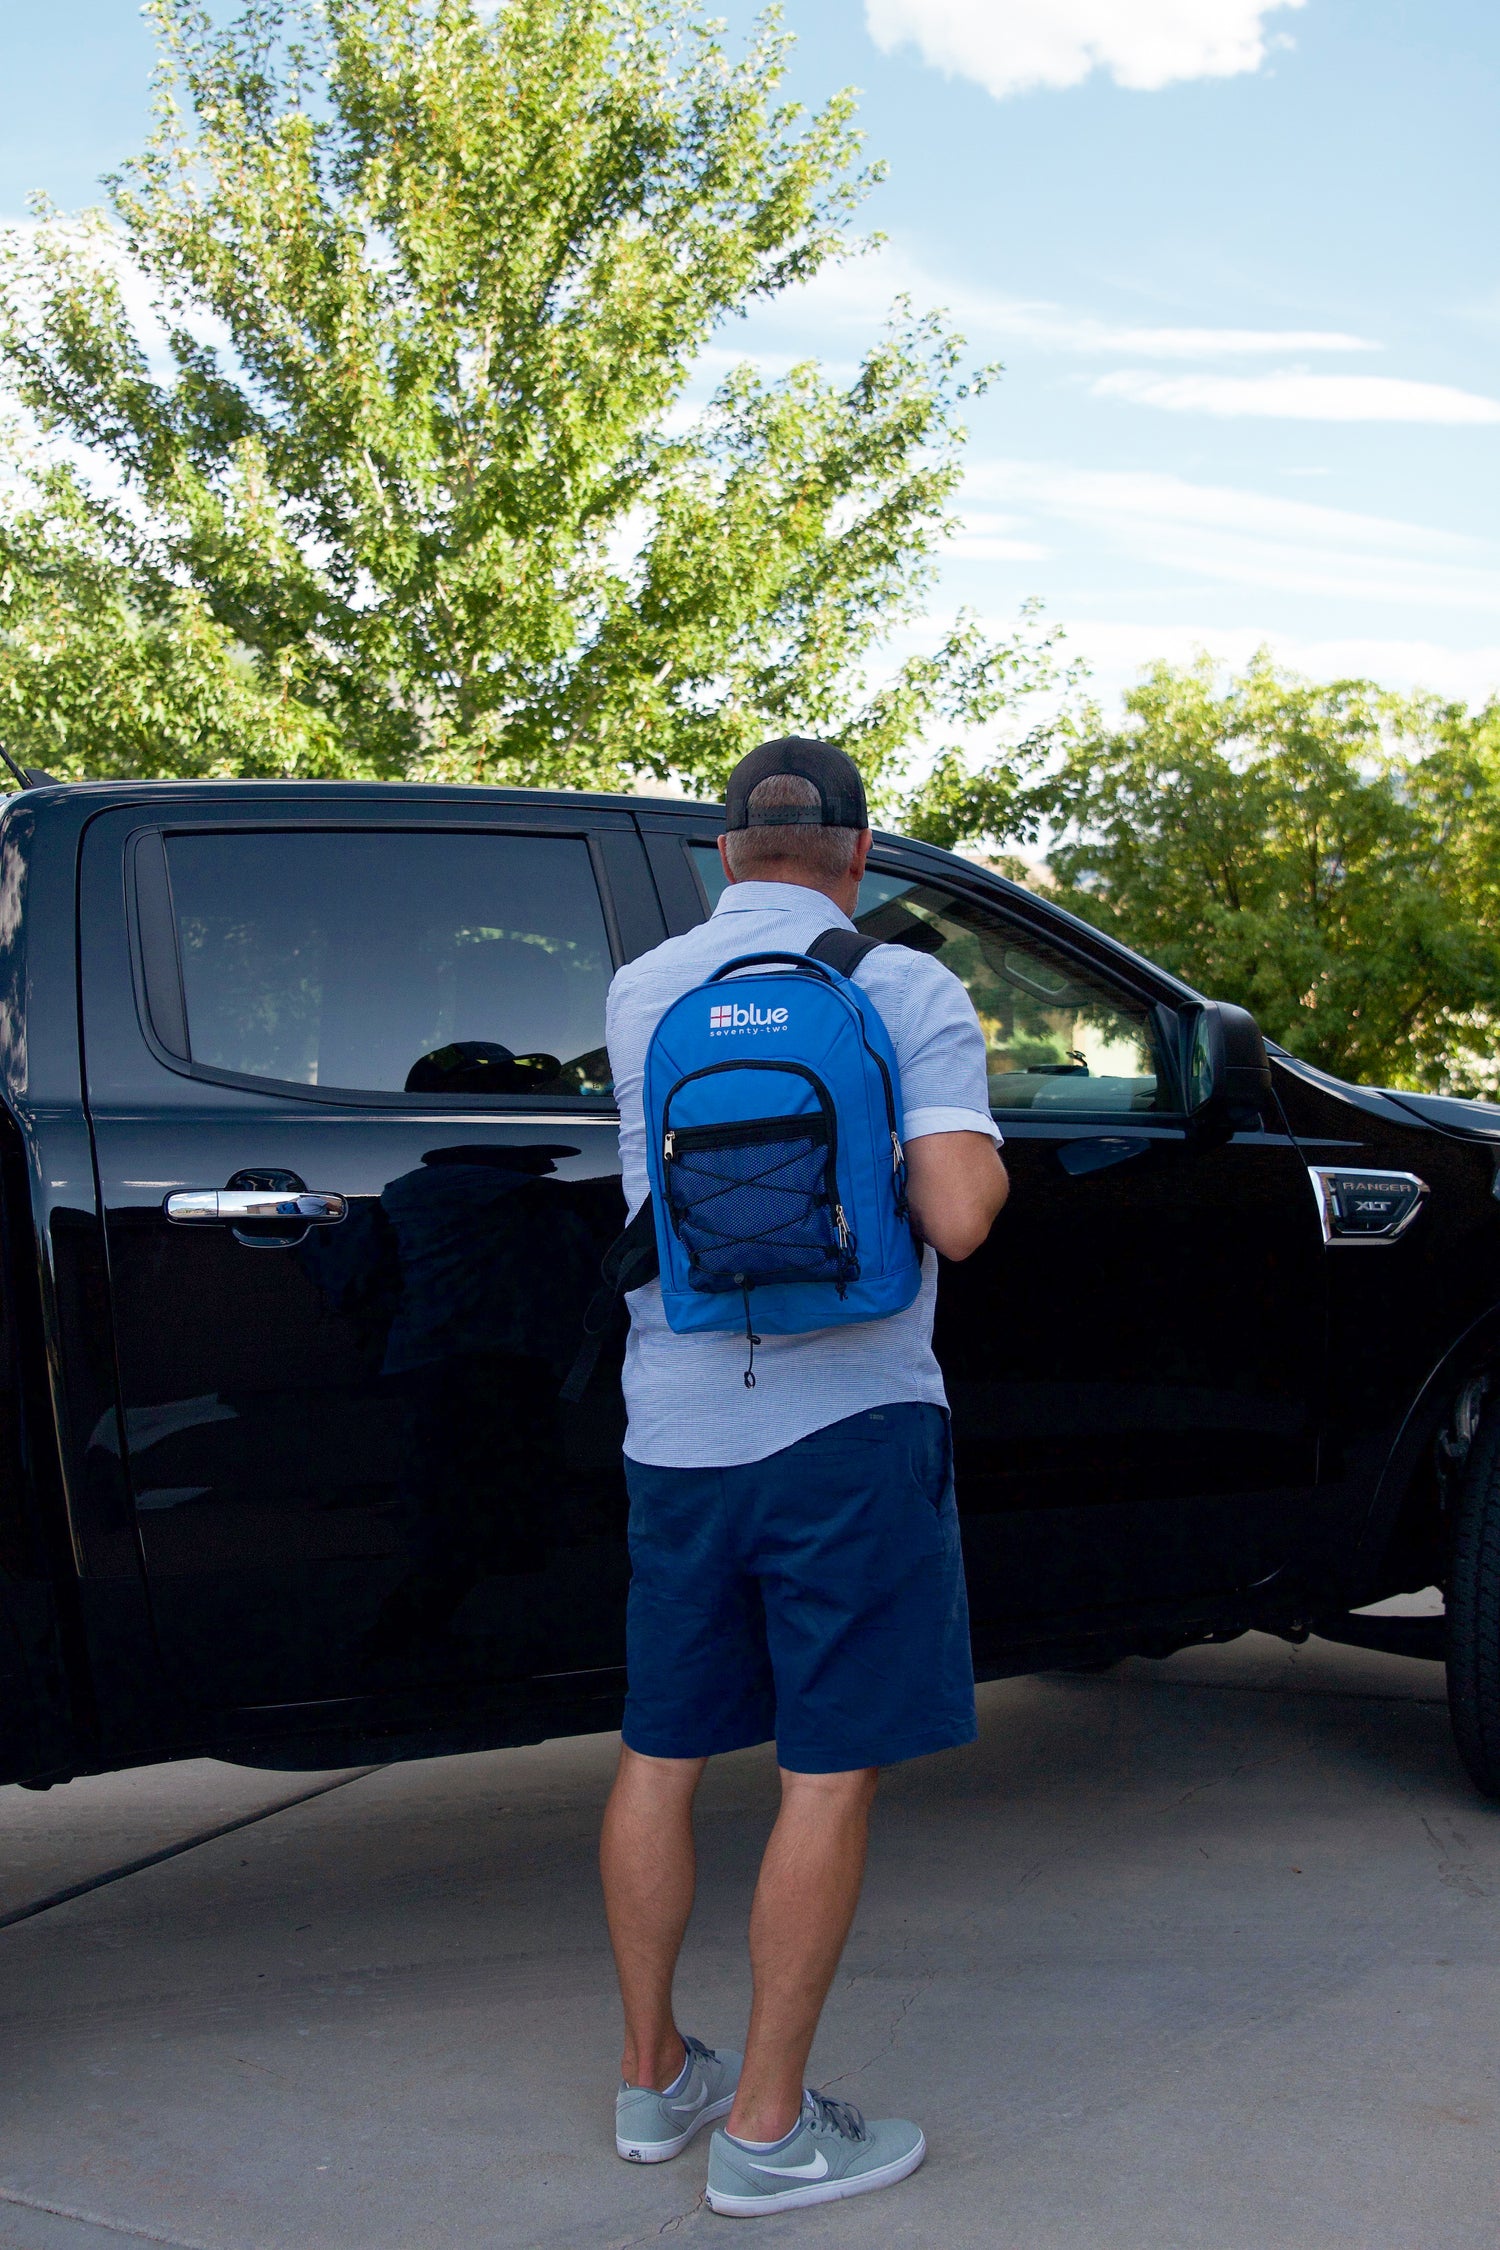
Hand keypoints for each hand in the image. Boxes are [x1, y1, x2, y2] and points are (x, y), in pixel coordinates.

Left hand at [904, 1132, 1008, 1261]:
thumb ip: (925, 1228)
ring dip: (968, 1204)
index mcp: (958, 1242)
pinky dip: (978, 1188)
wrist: (947, 1140)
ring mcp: (995, 1209)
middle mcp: (982, 1232)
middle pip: (968, 1233)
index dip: (937, 1233)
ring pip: (980, 1214)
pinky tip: (965, 1173)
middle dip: (955, 1220)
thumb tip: (928, 1226)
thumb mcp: (913, 1210)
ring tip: (951, 1182)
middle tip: (939, 1199)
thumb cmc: (926, 1175)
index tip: (928, 1218)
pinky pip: (988, 1195)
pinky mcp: (1003, 1188)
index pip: (949, 1250)